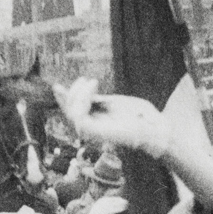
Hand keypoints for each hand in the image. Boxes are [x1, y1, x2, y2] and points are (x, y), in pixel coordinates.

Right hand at [55, 78, 171, 158]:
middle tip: (85, 79)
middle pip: (68, 113)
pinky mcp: (96, 134)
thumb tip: (83, 88)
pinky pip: (79, 117)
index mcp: (95, 123)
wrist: (155, 127)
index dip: (62, 99)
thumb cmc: (140, 116)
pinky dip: (82, 99)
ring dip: (78, 94)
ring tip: (92, 82)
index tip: (57, 86)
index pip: (71, 113)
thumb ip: (97, 99)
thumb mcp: (114, 102)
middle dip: (70, 94)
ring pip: (71, 114)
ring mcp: (93, 133)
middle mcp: (92, 130)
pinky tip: (93, 88)